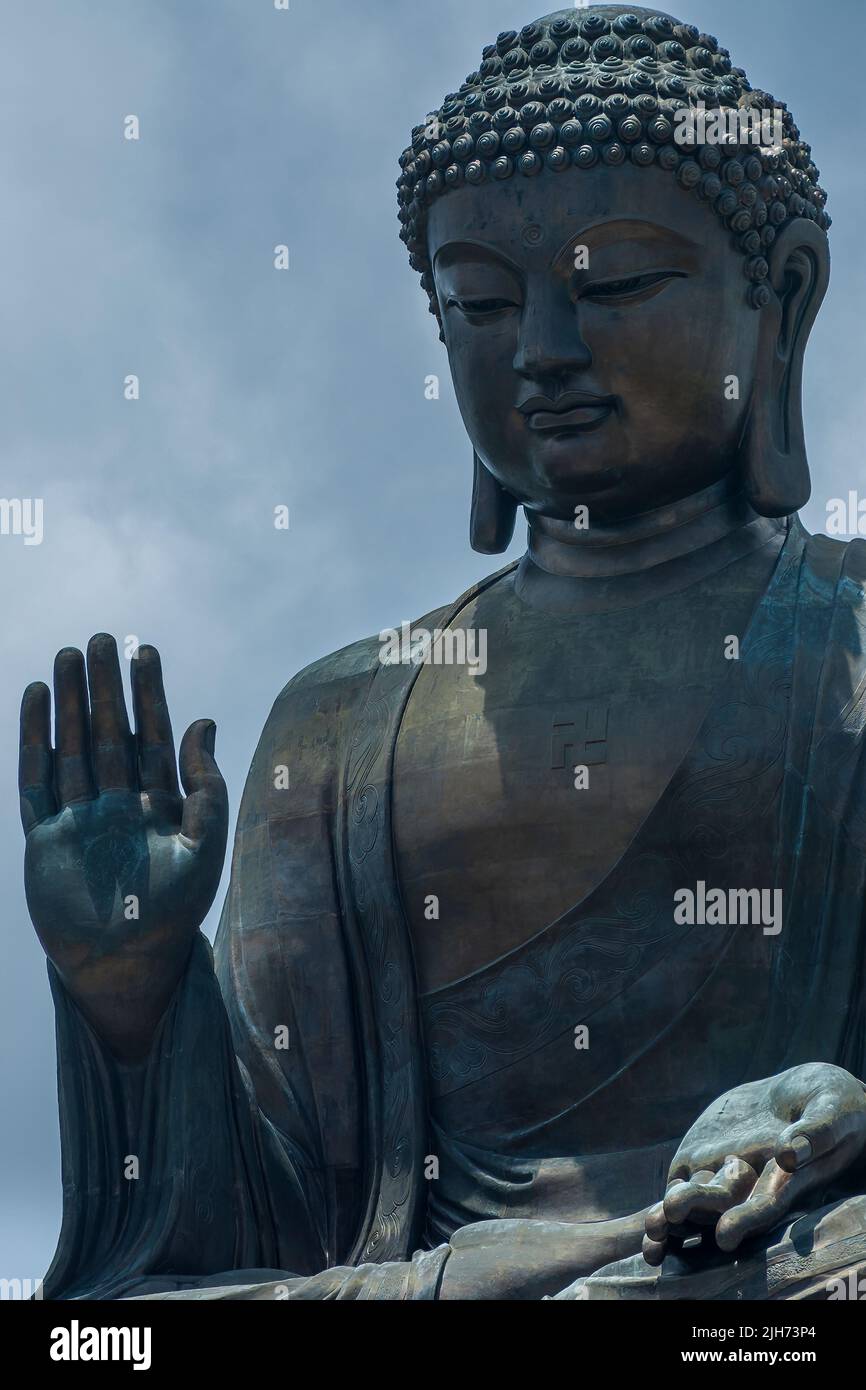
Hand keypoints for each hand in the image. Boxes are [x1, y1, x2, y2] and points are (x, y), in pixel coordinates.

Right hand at [20, 634, 227, 1061]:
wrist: (127, 966)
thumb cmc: (175, 912)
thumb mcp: (204, 845)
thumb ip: (205, 785)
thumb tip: (206, 721)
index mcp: (159, 805)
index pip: (153, 736)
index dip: (149, 694)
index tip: (145, 652)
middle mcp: (117, 805)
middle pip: (109, 732)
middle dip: (105, 687)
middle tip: (100, 639)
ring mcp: (79, 818)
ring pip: (72, 746)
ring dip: (70, 702)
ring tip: (68, 656)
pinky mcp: (45, 836)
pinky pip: (38, 778)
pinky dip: (35, 739)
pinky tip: (39, 700)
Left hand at [643, 1063, 865, 1264]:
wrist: (803, 1092)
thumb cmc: (831, 1100)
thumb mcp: (831, 1108)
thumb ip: (815, 1131)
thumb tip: (789, 1152)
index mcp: (788, 1177)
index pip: (766, 1203)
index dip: (746, 1218)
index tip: (725, 1234)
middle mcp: (755, 1182)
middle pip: (724, 1203)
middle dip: (697, 1210)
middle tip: (669, 1212)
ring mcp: (727, 1170)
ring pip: (698, 1200)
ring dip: (674, 1215)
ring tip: (651, 1225)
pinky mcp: (706, 1155)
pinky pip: (684, 1182)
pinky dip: (667, 1204)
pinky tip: (647, 1226)